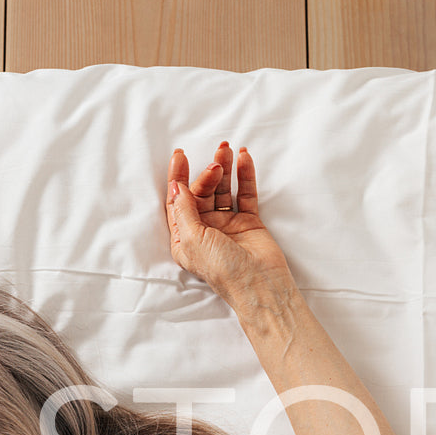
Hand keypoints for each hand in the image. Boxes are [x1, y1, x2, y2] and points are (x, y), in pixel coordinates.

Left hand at [165, 142, 294, 299]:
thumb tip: (175, 186)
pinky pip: (245, 194)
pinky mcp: (248, 222)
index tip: (179, 155)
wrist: (259, 284)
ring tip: (228, 150)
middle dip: (206, 175)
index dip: (177, 178)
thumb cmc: (223, 270)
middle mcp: (204, 230)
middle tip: (215, 164)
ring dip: (224, 169)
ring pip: (222, 190)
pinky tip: (244, 159)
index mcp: (185, 238)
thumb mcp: (193, 240)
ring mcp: (227, 225)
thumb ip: (184, 211)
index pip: (177, 202)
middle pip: (201, 193)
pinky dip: (244, 176)